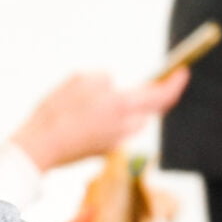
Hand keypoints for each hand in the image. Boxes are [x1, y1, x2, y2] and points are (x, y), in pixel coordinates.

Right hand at [13, 68, 186, 173]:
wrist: (38, 149)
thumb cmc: (55, 112)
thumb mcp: (78, 80)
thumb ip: (103, 79)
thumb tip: (112, 83)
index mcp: (121, 105)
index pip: (162, 96)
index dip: (176, 83)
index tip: (183, 71)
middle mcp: (125, 126)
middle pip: (152, 109)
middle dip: (155, 94)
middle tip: (156, 80)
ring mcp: (117, 141)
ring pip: (136, 120)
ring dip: (133, 108)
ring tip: (118, 97)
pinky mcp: (105, 150)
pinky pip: (119, 130)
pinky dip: (115, 120)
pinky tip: (96, 115)